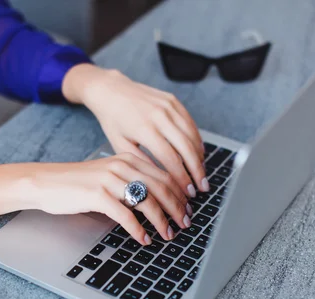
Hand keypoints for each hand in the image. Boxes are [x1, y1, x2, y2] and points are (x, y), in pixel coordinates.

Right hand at [0, 154, 193, 244]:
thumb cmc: (78, 183)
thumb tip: (159, 201)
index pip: (164, 175)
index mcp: (128, 158)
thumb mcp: (109, 176)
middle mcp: (122, 165)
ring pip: (148, 202)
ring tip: (168, 234)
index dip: (180, 194)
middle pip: (162, 188)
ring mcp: (110, 180)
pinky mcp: (98, 195)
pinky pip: (126, 215)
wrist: (46, 183)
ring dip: (162, 221)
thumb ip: (133, 182)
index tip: (189, 209)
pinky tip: (144, 239)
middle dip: (178, 209)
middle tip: (186, 224)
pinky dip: (139, 230)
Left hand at [62, 64, 208, 197]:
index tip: (188, 192)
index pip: (170, 159)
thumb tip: (162, 182)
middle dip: (197, 171)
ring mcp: (168, 106)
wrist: (111, 90)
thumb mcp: (121, 145)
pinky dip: (197, 140)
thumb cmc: (113, 120)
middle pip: (186, 148)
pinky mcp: (173, 100)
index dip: (182, 177)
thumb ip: (142, 163)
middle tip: (202, 187)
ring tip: (202, 174)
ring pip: (192, 135)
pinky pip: (190, 123)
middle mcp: (159, 116)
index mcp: (145, 129)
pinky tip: (199, 153)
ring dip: (200, 157)